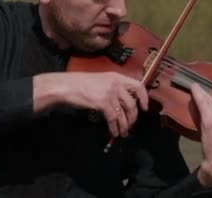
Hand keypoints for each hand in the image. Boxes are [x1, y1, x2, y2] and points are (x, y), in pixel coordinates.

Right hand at [33, 72, 147, 137]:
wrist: (66, 86)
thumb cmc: (81, 84)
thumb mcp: (101, 81)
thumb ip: (114, 88)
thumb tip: (122, 103)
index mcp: (117, 77)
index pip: (138, 85)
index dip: (144, 97)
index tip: (144, 108)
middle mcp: (116, 84)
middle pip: (132, 103)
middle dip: (133, 118)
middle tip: (130, 125)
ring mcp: (110, 93)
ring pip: (124, 113)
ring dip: (124, 126)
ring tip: (123, 133)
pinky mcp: (103, 103)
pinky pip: (113, 118)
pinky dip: (115, 127)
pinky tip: (114, 132)